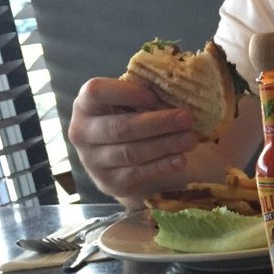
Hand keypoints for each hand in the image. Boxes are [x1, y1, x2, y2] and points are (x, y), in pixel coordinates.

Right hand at [67, 77, 198, 206]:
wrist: (116, 163)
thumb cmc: (126, 121)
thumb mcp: (127, 104)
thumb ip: (142, 96)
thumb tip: (175, 91)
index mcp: (85, 104)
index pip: (97, 92)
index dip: (126, 93)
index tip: (154, 97)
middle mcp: (82, 132)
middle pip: (121, 127)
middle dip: (158, 123)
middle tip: (187, 118)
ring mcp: (93, 161)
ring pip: (131, 153)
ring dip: (165, 145)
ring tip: (191, 139)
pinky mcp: (109, 182)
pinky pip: (137, 174)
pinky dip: (162, 166)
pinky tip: (181, 159)